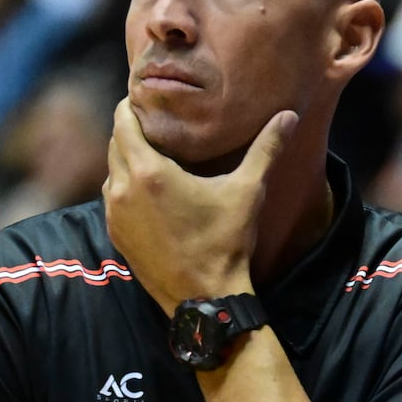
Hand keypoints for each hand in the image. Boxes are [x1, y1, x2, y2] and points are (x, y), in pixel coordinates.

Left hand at [102, 100, 292, 311]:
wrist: (204, 298)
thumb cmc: (225, 243)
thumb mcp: (247, 192)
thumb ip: (265, 150)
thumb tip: (288, 116)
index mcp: (149, 171)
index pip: (122, 120)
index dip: (132, 107)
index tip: (150, 102)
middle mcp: (122, 188)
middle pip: (115, 142)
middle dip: (131, 131)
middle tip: (156, 126)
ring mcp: (115, 213)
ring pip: (112, 170)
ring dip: (128, 160)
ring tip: (155, 158)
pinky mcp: (116, 234)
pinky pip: (113, 197)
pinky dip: (127, 188)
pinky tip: (151, 193)